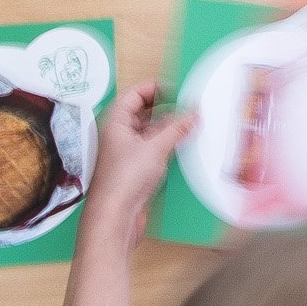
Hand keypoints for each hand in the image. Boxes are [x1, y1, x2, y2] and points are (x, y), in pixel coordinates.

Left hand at [81, 82, 193, 252]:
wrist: (115, 217)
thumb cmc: (124, 180)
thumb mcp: (155, 147)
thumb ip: (176, 128)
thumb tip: (192, 113)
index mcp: (115, 123)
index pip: (134, 95)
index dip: (154, 88)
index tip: (176, 89)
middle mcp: (119, 136)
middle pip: (143, 114)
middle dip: (165, 109)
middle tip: (188, 107)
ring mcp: (127, 154)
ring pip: (149, 133)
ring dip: (168, 130)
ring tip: (190, 126)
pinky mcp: (135, 171)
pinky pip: (153, 151)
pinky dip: (167, 147)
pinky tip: (182, 149)